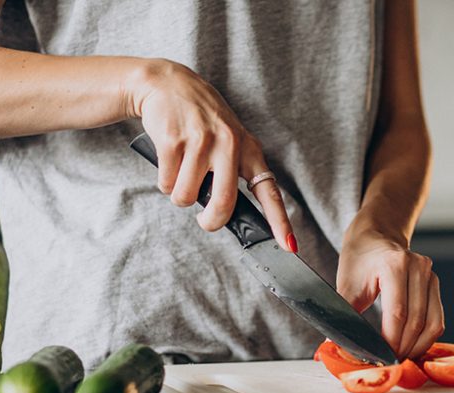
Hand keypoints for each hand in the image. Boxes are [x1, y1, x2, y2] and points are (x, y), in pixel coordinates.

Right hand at [125, 59, 295, 250]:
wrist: (168, 84)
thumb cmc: (202, 121)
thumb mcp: (228, 139)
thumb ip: (233, 173)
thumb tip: (225, 215)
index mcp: (248, 149)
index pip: (268, 191)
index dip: (279, 221)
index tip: (289, 246)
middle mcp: (229, 144)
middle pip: (222, 205)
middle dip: (210, 222)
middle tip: (205, 219)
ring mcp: (200, 142)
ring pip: (186, 198)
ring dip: (179, 194)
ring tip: (182, 170)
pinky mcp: (173, 141)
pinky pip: (166, 183)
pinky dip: (164, 180)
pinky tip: (169, 158)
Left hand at [336, 227, 443, 359]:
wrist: (375, 236)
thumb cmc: (359, 260)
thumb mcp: (346, 284)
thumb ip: (344, 314)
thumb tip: (334, 345)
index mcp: (394, 264)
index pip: (398, 312)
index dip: (391, 340)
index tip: (380, 357)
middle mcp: (418, 267)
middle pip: (416, 321)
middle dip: (403, 347)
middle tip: (388, 363)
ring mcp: (430, 275)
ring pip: (433, 323)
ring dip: (417, 346)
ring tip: (400, 358)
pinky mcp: (435, 284)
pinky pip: (437, 318)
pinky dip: (425, 337)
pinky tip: (411, 347)